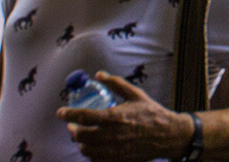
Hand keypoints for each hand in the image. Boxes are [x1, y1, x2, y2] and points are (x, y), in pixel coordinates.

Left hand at [57, 72, 193, 161]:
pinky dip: (91, 154)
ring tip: (82, 137)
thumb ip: (115, 83)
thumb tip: (99, 75)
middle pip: (80, 136)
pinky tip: (93, 147)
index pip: (83, 116)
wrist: (167, 135)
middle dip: (72, 130)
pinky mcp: (117, 159)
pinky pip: (96, 160)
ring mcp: (113, 150)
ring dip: (80, 143)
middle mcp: (111, 135)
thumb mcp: (135, 94)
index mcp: (114, 117)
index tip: (60, 112)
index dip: (68, 114)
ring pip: (86, 150)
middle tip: (72, 125)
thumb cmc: (152, 113)